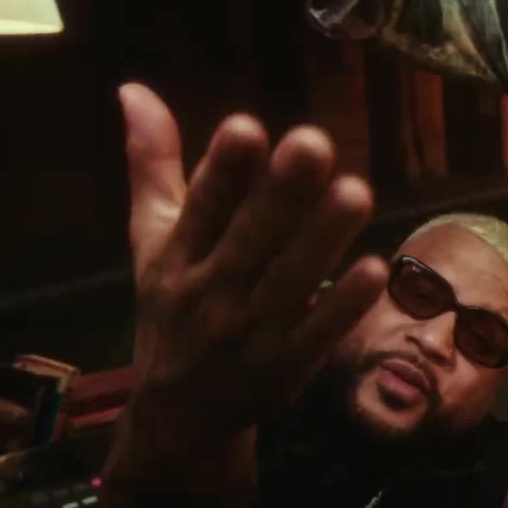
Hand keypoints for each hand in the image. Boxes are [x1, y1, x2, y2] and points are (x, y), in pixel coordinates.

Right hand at [119, 83, 386, 443]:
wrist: (178, 418)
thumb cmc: (172, 310)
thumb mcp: (152, 242)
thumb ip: (153, 166)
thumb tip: (134, 88)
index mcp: (177, 258)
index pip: (199, 210)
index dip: (222, 171)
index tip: (247, 126)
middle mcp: (210, 294)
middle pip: (249, 241)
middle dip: (280, 195)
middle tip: (314, 143)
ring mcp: (250, 335)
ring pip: (291, 282)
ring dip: (323, 239)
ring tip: (357, 191)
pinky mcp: (286, 368)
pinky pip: (318, 334)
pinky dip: (343, 305)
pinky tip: (374, 268)